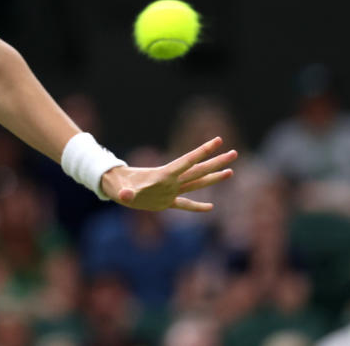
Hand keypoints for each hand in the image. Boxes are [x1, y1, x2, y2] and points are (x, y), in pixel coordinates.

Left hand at [100, 137, 237, 211]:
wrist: (115, 187)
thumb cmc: (118, 185)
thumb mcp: (121, 190)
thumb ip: (125, 193)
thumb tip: (124, 196)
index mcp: (164, 175)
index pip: (188, 161)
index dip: (204, 151)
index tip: (219, 140)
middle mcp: (171, 181)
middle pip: (199, 170)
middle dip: (216, 162)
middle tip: (234, 153)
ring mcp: (170, 191)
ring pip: (197, 183)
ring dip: (213, 178)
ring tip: (230, 171)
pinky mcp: (166, 202)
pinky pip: (185, 205)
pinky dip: (197, 207)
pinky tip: (211, 208)